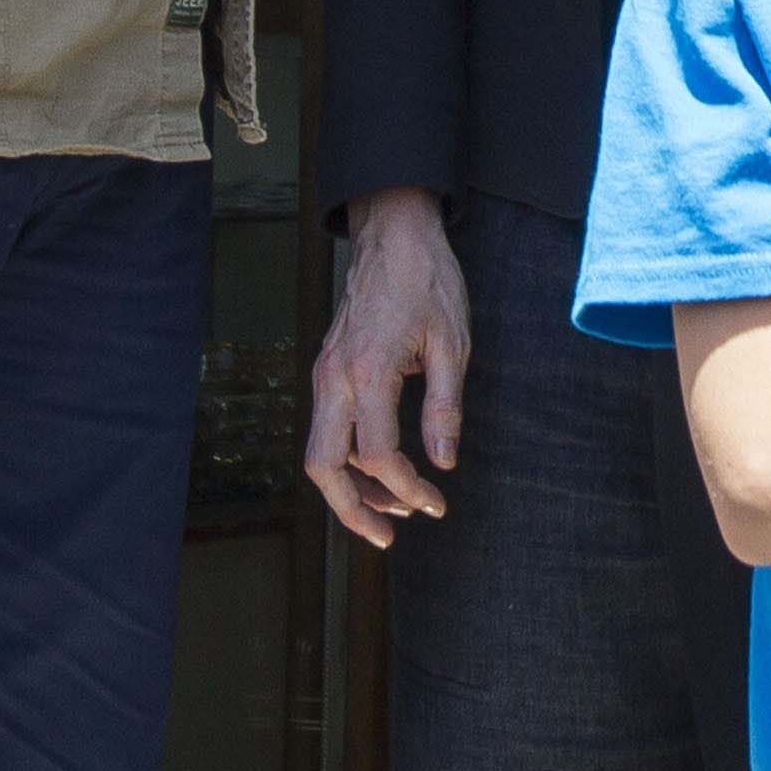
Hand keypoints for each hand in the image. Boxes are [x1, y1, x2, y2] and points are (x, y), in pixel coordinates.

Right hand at [306, 187, 470, 549]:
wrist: (393, 232)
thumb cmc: (428, 280)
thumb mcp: (453, 342)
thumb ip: (445, 408)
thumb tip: (442, 464)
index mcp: (368, 371)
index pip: (376, 455)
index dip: (406, 489)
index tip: (436, 503)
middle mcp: (335, 378)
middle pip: (323, 467)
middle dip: (353, 510)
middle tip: (390, 538)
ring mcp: (325, 373)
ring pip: (317, 452)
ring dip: (348, 489)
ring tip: (391, 510)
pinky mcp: (327, 368)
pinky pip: (325, 428)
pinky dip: (345, 459)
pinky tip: (377, 470)